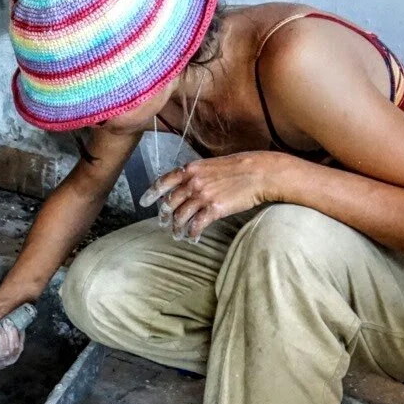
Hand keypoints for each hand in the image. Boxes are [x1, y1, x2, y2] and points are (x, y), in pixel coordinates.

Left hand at [145, 153, 283, 242]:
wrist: (261, 172)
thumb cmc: (240, 167)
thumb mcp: (212, 164)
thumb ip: (196, 174)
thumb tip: (187, 185)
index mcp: (191, 169)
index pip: (163, 181)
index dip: (150, 193)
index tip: (143, 202)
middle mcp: (193, 182)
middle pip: (169, 203)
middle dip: (164, 215)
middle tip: (163, 223)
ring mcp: (202, 196)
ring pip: (180, 216)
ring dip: (177, 228)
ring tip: (178, 235)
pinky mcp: (214, 209)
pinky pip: (196, 225)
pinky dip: (192, 234)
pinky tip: (193, 238)